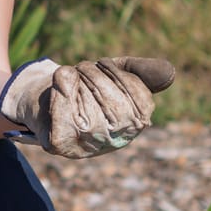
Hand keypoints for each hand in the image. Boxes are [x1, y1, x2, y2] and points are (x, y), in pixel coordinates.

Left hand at [0, 56, 175, 157]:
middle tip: (83, 68)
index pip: (140, 99)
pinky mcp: (59, 143)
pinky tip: (60, 82)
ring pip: (87, 101)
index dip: (121, 74)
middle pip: (113, 101)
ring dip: (77, 77)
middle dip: (95, 73)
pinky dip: (61, 88)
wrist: (40, 99)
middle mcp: (114, 141)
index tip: (105, 64)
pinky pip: (63, 111)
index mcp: (133, 125)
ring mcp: (86, 146)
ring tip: (70, 77)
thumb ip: (141, 72)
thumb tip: (169, 73)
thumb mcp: (115, 74)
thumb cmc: (83, 87)